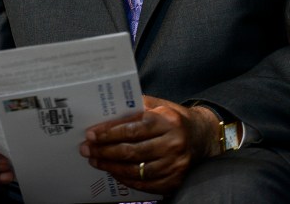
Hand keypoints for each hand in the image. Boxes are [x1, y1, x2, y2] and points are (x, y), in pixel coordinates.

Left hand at [78, 95, 219, 193]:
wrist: (203, 135)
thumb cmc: (173, 118)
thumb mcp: (158, 105)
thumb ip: (135, 107)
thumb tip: (106, 112)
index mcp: (167, 121)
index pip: (133, 129)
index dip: (109, 133)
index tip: (91, 135)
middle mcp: (173, 143)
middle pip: (132, 151)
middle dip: (105, 151)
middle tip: (87, 150)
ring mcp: (176, 164)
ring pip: (137, 169)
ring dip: (112, 166)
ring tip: (96, 161)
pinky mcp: (176, 179)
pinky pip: (147, 183)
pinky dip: (127, 179)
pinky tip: (114, 172)